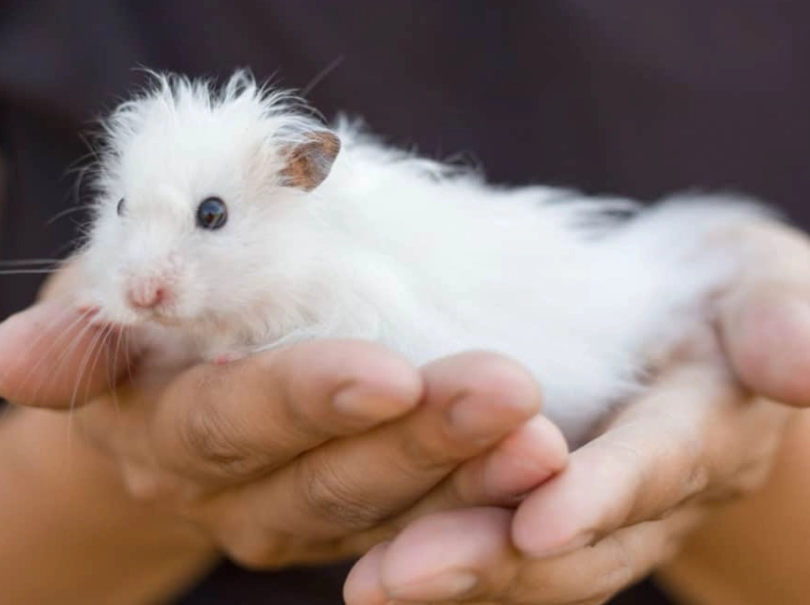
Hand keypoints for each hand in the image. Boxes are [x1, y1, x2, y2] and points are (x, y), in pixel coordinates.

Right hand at [0, 295, 566, 568]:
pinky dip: (487, 497)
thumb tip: (7, 360)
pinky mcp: (362, 519)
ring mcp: (309, 516)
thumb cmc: (148, 329)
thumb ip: (81, 339)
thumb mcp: (105, 313)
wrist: (177, 395)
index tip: (388, 370)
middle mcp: (243, 493)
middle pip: (335, 476)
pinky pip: (429, 516)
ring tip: (545, 436)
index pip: (243, 420)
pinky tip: (549, 464)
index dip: (308, 400)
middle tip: (506, 389)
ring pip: (396, 509)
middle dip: (422, 437)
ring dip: (474, 477)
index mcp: (175, 434)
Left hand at [343, 221, 809, 604]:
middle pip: (578, 537)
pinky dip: (444, 555)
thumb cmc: (725, 292)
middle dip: (492, 556)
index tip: (536, 521)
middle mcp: (654, 489)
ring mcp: (602, 511)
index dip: (601, 495)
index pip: (657, 465)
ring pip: (531, 556)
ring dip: (454, 570)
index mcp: (709, 427)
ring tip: (371, 583)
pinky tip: (376, 563)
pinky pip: (502, 541)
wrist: (702, 328)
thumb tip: (795, 364)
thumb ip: (777, 319)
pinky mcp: (554, 508)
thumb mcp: (762, 284)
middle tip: (399, 575)